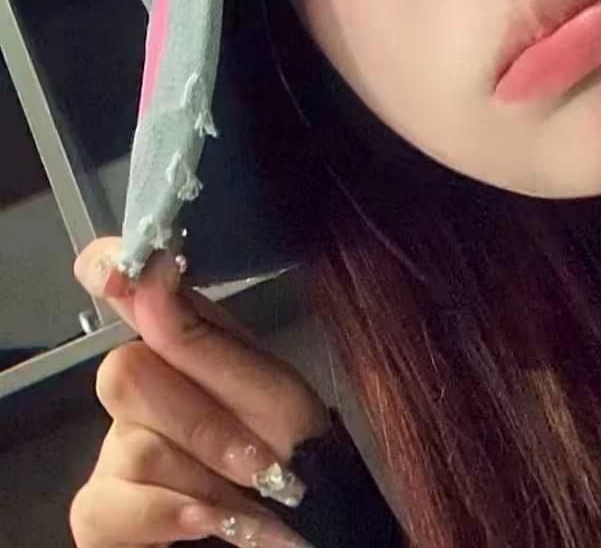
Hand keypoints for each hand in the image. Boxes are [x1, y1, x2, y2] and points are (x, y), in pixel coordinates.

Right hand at [69, 236, 330, 547]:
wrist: (308, 527)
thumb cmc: (300, 457)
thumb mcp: (277, 396)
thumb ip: (209, 343)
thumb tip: (151, 270)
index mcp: (188, 341)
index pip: (126, 286)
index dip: (109, 269)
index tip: (122, 274)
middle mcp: (143, 385)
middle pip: (123, 373)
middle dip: (204, 426)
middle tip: (261, 462)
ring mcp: (116, 447)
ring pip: (127, 449)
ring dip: (205, 482)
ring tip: (249, 499)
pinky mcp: (101, 510)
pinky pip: (102, 506)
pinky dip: (169, 519)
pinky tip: (208, 522)